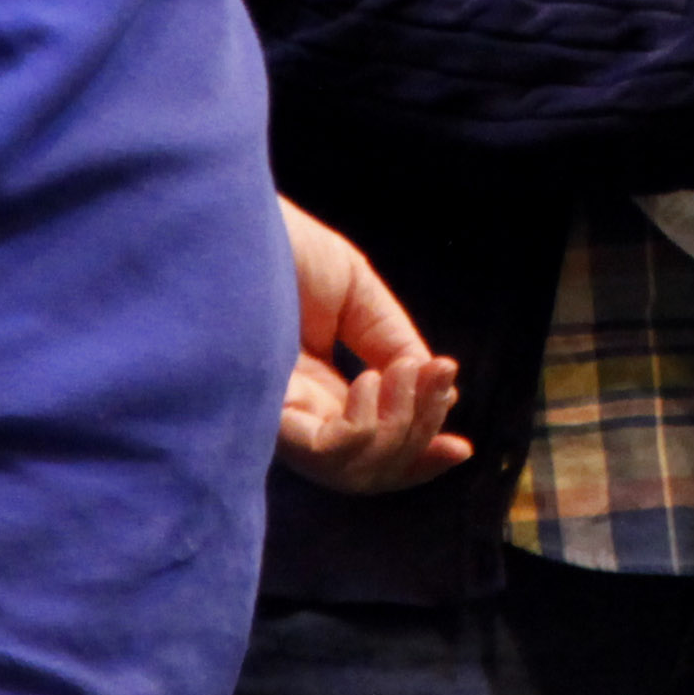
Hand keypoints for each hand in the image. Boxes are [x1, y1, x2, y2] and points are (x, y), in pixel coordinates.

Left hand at [276, 201, 467, 491]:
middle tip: (443, 380)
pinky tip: (369, 380)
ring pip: (349, 471)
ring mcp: (277, 416)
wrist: (232, 223)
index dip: (417, 456)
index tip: (460, 444)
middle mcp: (296, 414)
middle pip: (366, 471)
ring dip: (400, 430)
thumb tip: (441, 389)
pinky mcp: (262, 409)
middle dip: (421, 435)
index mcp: (316, 391)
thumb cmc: (284, 250)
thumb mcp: (356, 294)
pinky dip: (364, 427)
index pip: (370, 449)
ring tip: (404, 373)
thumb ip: (392, 341)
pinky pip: (322, 451)